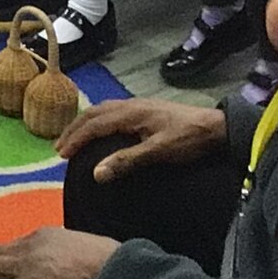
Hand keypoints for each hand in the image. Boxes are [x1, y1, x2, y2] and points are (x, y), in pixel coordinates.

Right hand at [56, 97, 227, 182]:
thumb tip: (96, 173)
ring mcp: (139, 105)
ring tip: (74, 138)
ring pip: (102, 110)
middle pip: (94, 113)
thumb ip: (126, 161)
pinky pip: (112, 111)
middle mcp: (130, 105)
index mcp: (130, 114)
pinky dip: (98, 120)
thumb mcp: (158, 152)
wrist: (217, 127)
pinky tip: (101, 130)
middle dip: (74, 129)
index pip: (94, 125)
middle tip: (60, 147)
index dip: (75, 139)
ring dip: (85, 123)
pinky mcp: (146, 109)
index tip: (61, 155)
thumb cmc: (188, 140)